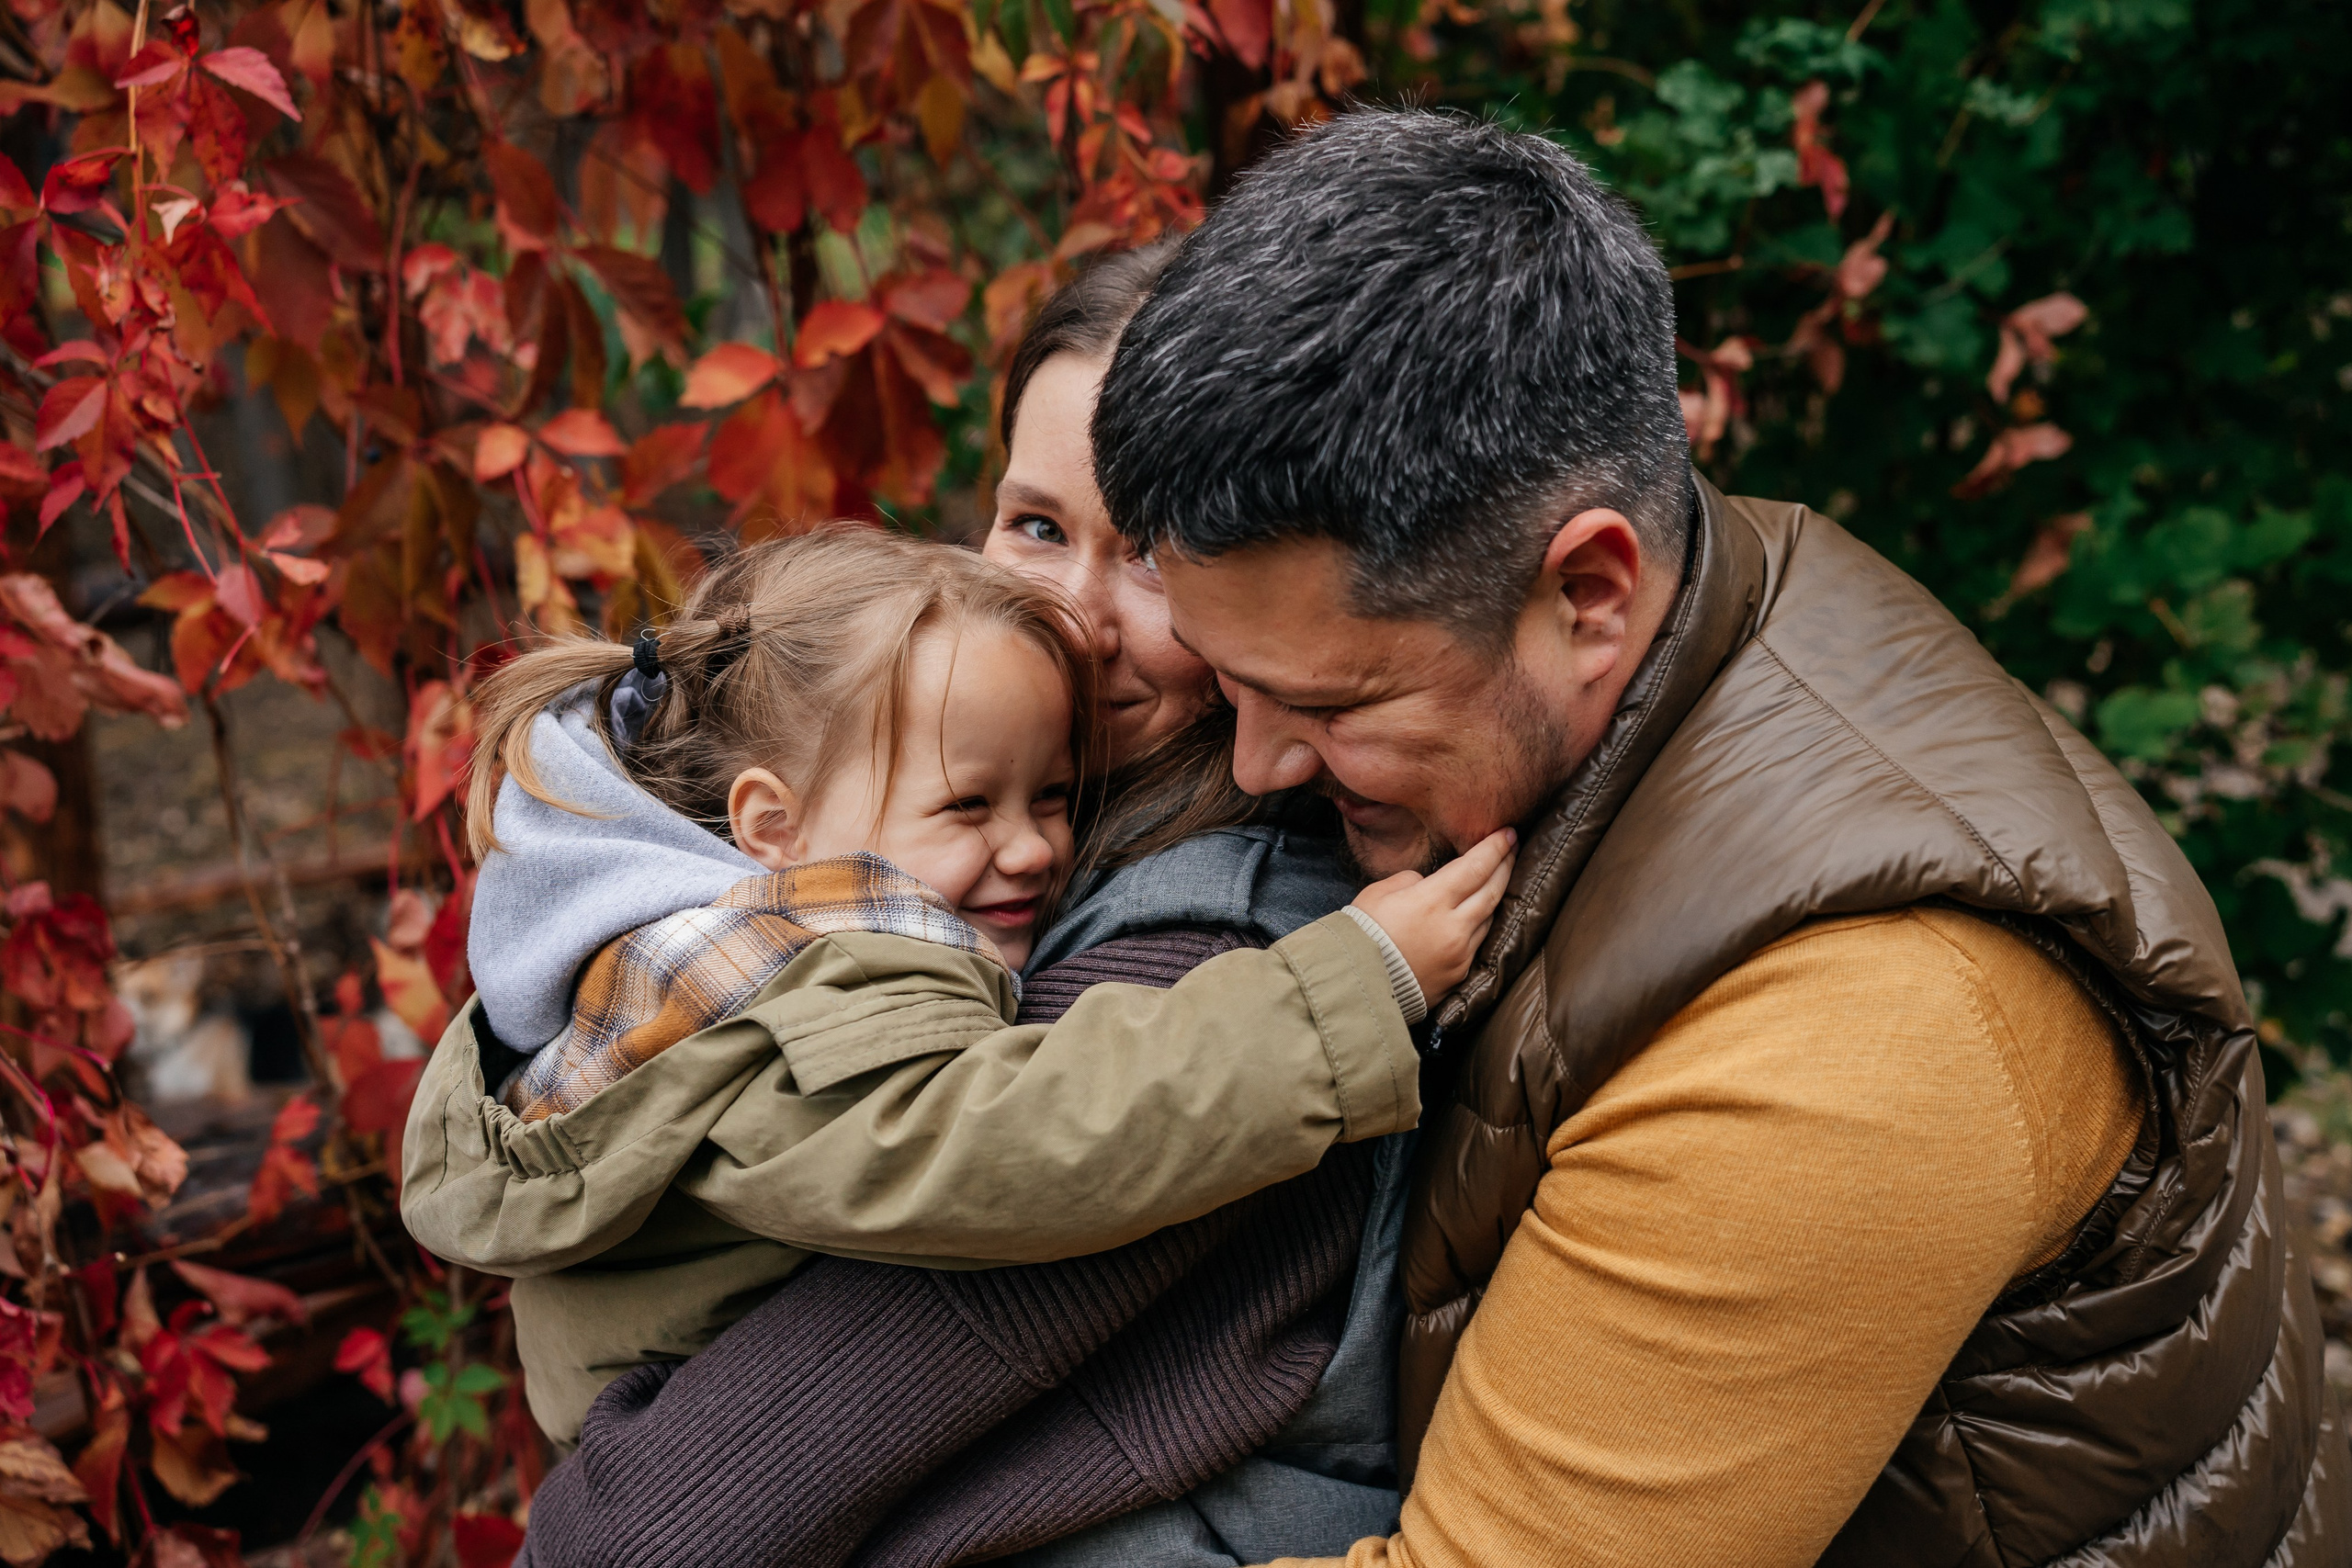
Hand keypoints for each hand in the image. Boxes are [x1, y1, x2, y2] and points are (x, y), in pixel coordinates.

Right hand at [1350, 827, 1517, 1000]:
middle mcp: (1454, 926)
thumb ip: (1410, 881)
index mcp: (1432, 900)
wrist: (1356, 984)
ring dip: (1496, 895)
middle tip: (1513, 848)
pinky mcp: (1459, 974)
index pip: (1475, 867)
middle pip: (1492, 890)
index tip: (1508, 833)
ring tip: (1499, 877)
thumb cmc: (1360, 933)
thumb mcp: (1378, 893)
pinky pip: (1477, 943)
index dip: (1495, 848)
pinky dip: (1481, 923)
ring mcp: (1460, 953)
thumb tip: (1427, 883)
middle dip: (1505, 865)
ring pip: (1488, 917)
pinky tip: (1481, 913)